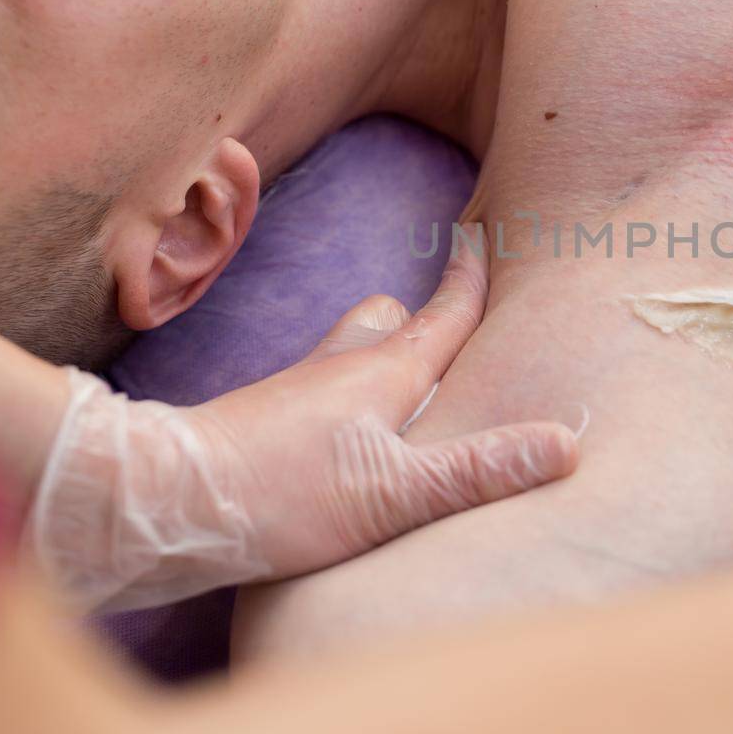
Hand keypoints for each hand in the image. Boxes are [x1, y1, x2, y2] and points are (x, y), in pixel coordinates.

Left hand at [28, 241, 580, 612]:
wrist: (165, 502)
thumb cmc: (282, 494)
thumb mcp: (396, 491)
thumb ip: (481, 468)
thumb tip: (567, 441)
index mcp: (384, 373)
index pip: (444, 314)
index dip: (472, 277)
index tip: (487, 231)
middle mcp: (341, 368)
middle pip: (395, 321)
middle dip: (428, 316)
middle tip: (458, 316)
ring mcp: (298, 392)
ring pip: (354, 352)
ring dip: (386, 357)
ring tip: (412, 391)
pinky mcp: (266, 422)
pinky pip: (323, 389)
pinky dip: (350, 398)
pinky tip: (349, 440)